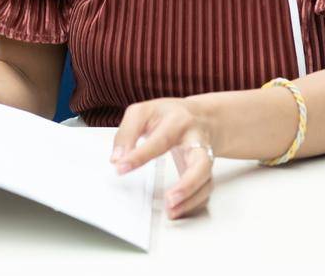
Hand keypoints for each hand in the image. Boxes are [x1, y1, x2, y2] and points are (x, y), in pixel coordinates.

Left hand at [111, 97, 214, 219]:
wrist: (200, 117)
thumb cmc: (167, 115)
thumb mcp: (143, 112)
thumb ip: (127, 133)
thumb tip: (117, 158)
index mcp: (178, 121)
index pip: (160, 140)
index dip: (140, 155)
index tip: (121, 167)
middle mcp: (196, 140)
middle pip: (200, 163)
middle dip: (187, 184)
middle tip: (168, 199)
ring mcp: (205, 156)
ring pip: (206, 180)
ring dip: (191, 199)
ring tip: (172, 211)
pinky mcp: (207, 171)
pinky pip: (205, 189)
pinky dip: (194, 203)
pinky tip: (179, 209)